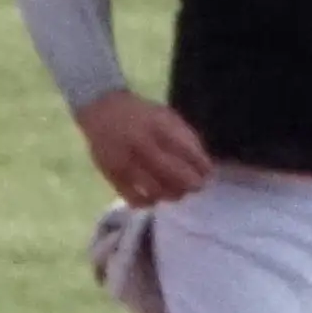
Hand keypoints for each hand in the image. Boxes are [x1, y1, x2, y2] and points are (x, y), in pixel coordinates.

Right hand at [73, 88, 212, 205]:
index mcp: (158, 125)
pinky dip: (148, 202)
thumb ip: (184, 136)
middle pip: (172, 172)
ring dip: (171, 194)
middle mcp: (141, 143)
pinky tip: (155, 199)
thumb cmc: (141, 115)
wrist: (102, 110)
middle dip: (189, 183)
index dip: (200, 164)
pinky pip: (133, 197)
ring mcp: (125, 161)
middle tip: (197, 187)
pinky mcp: (112, 175)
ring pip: (154, 188)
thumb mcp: (165, 116)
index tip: (209, 172)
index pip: (185, 150)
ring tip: (178, 194)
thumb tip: (203, 163)